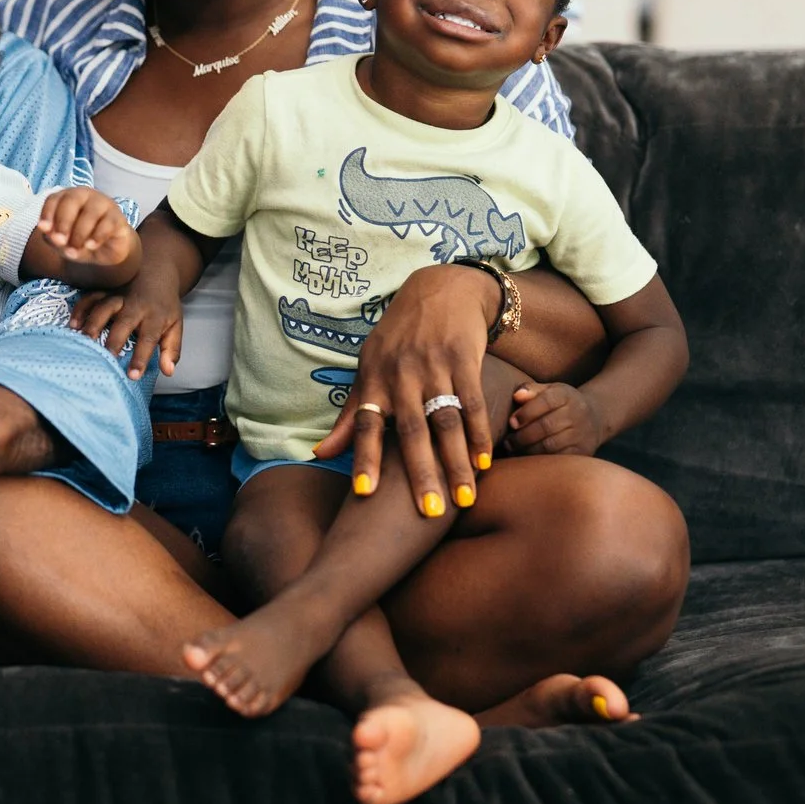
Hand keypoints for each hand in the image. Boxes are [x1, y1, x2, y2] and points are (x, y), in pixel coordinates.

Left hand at [35, 188, 135, 268]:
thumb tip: (51, 235)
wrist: (105, 251)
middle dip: (63, 221)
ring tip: (74, 250)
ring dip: (79, 234)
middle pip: (72, 200)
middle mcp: (84, 195)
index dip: (47, 213)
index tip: (44, 229)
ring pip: (90, 212)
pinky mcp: (117, 217)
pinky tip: (91, 246)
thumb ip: (54, 238)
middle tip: (60, 241)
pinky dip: (97, 236)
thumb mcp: (62, 242)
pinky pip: (107, 223)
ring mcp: (103, 204)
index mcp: (66, 198)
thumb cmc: (79, 240)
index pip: (54, 199)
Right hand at [70, 272, 182, 380]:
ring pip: (103, 308)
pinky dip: (80, 310)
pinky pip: (90, 297)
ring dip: (92, 324)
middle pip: (123, 323)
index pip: (149, 338)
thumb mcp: (175, 325)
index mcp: (154, 316)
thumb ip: (172, 349)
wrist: (157, 269)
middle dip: (114, 341)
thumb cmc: (164, 305)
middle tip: (105, 359)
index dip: (141, 357)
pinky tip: (73, 325)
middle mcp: (135, 305)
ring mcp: (118, 295)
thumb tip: (168, 372)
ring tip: (84, 341)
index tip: (133, 376)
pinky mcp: (104, 289)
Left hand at [311, 263, 496, 518]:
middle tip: (429, 513)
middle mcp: (402, 375)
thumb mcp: (368, 369)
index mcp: (374, 380)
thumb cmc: (398, 339)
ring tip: (464, 499)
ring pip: (446, 422)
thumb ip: (351, 416)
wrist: (440, 290)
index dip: (364, 459)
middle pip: (411, 432)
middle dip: (420, 473)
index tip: (365, 495)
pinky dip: (480, 434)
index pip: (366, 426)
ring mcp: (434, 367)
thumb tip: (319, 455)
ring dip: (456, 463)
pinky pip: (473, 403)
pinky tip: (485, 463)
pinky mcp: (464, 360)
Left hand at [507, 380, 605, 454]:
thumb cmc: (560, 404)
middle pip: (546, 426)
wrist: (593, 419)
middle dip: (523, 435)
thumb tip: (516, 396)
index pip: (546, 401)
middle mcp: (577, 414)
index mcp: (566, 395)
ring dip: (528, 449)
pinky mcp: (583, 452)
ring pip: (551, 445)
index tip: (511, 423)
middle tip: (508, 442)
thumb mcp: (549, 390)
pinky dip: (541, 460)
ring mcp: (582, 434)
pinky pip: (558, 459)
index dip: (526, 413)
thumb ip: (531, 390)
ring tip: (514, 449)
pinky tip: (528, 459)